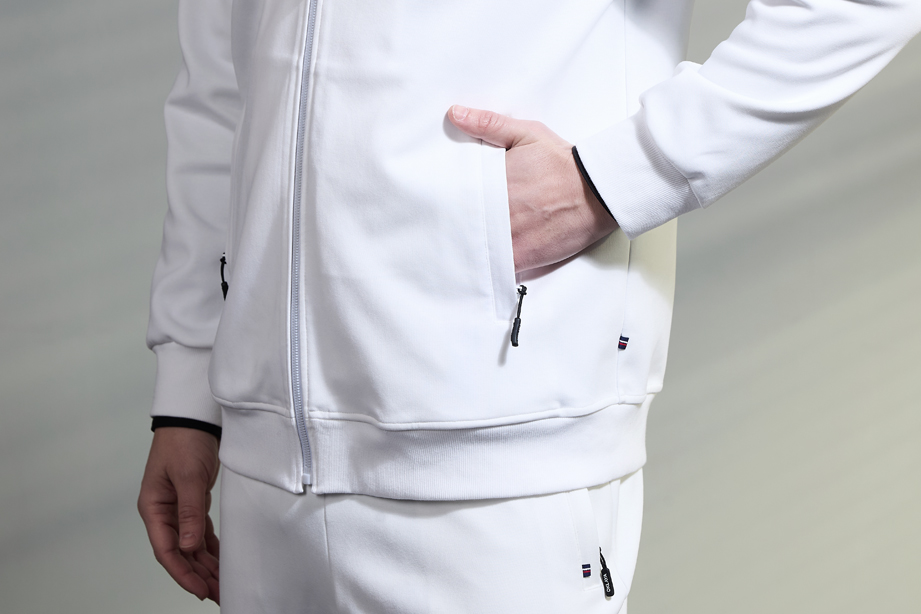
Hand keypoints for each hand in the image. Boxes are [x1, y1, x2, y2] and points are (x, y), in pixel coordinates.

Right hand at [138, 427, 220, 603]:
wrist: (194, 417)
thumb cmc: (184, 440)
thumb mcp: (187, 476)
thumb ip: (189, 511)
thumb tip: (188, 546)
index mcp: (154, 507)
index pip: (166, 549)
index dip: (182, 572)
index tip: (199, 590)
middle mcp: (164, 512)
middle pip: (179, 552)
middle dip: (197, 575)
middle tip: (217, 593)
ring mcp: (178, 509)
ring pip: (191, 545)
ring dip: (205, 565)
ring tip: (222, 584)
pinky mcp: (193, 503)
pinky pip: (200, 533)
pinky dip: (211, 548)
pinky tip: (221, 562)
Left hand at [448, 105, 617, 272]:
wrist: (598, 190)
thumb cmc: (563, 163)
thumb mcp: (526, 134)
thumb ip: (488, 124)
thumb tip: (455, 114)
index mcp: (492, 182)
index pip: (455, 194)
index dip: (442, 200)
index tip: (434, 202)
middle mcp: (497, 211)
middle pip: (462, 223)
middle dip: (451, 225)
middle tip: (438, 228)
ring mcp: (508, 237)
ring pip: (474, 249)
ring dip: (466, 249)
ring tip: (454, 250)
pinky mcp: (523, 257)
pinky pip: (495, 270)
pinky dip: (486, 270)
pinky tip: (477, 268)